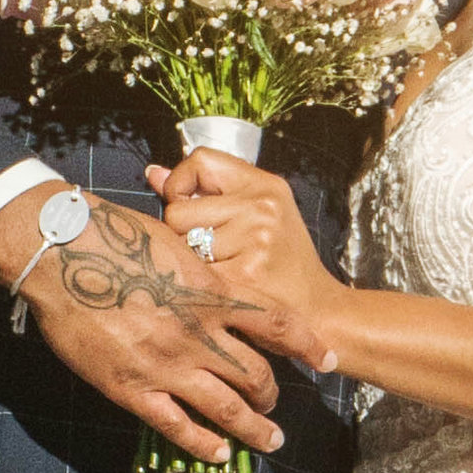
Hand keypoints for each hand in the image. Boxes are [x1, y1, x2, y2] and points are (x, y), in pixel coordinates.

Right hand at [0, 187, 310, 462]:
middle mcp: (199, 333)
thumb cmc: (114, 236)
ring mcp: (168, 364)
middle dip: (272, 393)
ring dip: (254, 428)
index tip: (329, 360)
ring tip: (269, 440)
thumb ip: (202, 274)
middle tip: (274, 402)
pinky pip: (178, 426)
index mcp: (213, 293)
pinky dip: (203, 444)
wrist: (61, 254)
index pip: (280, 325)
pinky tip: (217, 453)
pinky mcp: (134, 388)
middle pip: (257, 374)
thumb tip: (219, 286)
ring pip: (227, 408)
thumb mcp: (176, 245)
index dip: (310, 345)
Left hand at [149, 150, 342, 352]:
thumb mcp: (258, 214)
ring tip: (221, 269)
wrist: (318, 311)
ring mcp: (253, 241)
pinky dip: (196, 285)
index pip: (200, 160)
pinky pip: (189, 273)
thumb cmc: (281, 263)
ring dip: (189, 261)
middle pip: (179, 208)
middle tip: (213, 250)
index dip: (181, 182)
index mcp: (266, 186)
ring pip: (179, 243)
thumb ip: (206, 192)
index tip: (186, 204)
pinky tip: (219, 289)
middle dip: (183, 232)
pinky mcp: (242, 276)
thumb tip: (154, 173)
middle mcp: (262, 207)